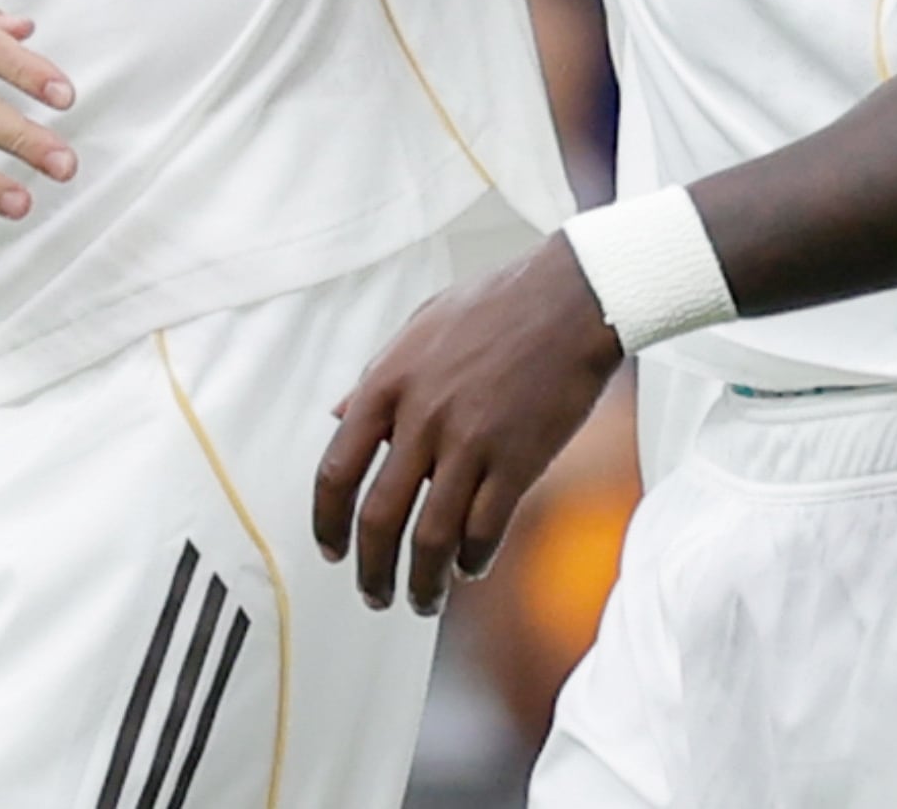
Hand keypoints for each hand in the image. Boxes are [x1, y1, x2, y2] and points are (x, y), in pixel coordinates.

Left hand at [315, 237, 622, 614]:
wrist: (570, 296)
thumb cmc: (496, 305)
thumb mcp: (418, 328)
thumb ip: (375, 377)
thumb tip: (337, 416)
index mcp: (387, 383)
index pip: (336, 471)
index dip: (326, 522)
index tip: (332, 549)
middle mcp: (421, 416)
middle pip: (378, 519)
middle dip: (370, 571)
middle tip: (374, 594)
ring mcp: (470, 440)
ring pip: (430, 538)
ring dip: (422, 583)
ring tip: (423, 600)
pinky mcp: (518, 459)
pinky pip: (485, 528)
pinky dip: (474, 560)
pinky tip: (472, 568)